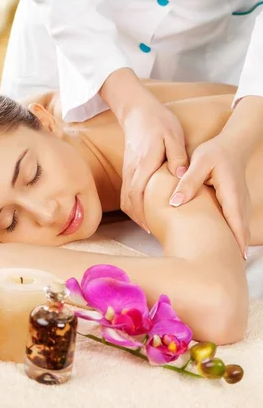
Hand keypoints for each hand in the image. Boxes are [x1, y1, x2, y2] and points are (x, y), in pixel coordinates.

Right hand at [120, 97, 188, 231]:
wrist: (137, 111)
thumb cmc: (157, 122)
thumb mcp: (173, 135)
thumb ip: (177, 156)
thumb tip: (181, 175)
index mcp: (144, 164)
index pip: (138, 195)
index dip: (143, 214)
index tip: (153, 227)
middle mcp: (132, 170)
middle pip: (128, 202)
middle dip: (139, 219)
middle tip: (153, 232)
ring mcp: (127, 170)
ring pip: (125, 199)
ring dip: (135, 214)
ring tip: (149, 224)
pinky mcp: (128, 170)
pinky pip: (127, 192)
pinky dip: (133, 205)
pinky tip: (145, 209)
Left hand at [170, 136, 250, 258]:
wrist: (232, 144)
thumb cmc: (215, 152)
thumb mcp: (199, 162)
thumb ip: (188, 181)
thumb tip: (175, 202)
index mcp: (230, 194)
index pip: (235, 222)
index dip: (235, 241)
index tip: (235, 260)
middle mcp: (239, 202)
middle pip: (240, 231)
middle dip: (235, 250)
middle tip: (227, 271)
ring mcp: (239, 204)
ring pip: (239, 229)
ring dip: (233, 245)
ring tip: (224, 266)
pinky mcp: (234, 204)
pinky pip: (234, 224)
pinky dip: (232, 236)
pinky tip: (222, 248)